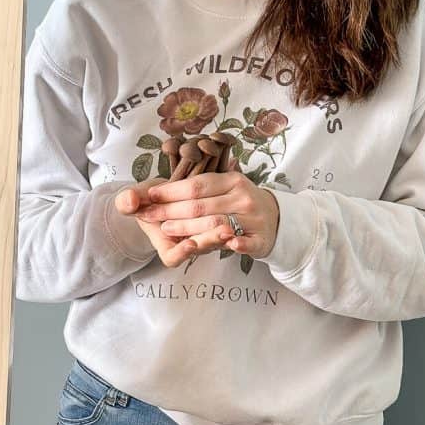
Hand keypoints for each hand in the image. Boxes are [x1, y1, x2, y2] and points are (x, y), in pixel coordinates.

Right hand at [114, 177, 225, 267]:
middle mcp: (185, 245)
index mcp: (164, 243)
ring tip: (230, 228)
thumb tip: (129, 201)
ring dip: (222, 236)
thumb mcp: (133, 199)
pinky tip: (240, 229)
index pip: (172, 257)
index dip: (181, 252)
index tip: (190, 244)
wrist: (164, 196)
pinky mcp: (216, 229)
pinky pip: (227, 238)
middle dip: (209, 240)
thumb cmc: (147, 200)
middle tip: (220, 232)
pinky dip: (235, 237)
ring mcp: (202, 239)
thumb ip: (127, 201)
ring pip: (215, 244)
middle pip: (199, 250)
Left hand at [131, 171, 279, 261]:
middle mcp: (243, 198)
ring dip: (191, 228)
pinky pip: (249, 243)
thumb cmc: (240, 202)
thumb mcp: (224, 187)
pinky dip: (239, 244)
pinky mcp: (261, 240)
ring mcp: (253, 219)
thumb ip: (198, 188)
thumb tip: (156, 190)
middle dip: (171, 211)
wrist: (276, 218)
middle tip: (148, 215)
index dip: (171, 191)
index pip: (196, 185)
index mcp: (232, 181)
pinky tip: (228, 244)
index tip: (150, 194)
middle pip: (201, 205)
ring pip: (218, 224)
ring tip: (167, 229)